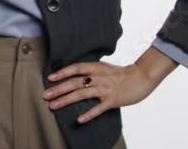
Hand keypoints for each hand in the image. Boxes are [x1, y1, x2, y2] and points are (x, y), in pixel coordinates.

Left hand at [41, 61, 156, 123]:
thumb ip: (91, 71)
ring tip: (54, 106)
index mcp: (96, 67)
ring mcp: (105, 89)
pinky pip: (98, 108)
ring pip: (82, 94)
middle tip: (45, 95)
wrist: (142, 77)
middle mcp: (99, 77)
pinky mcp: (113, 100)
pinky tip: (79, 120)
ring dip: (66, 100)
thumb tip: (75, 74)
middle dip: (58, 89)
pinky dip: (88, 114)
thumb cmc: (121, 73)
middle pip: (75, 82)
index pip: (76, 68)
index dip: (62, 72)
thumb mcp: (104, 68)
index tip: (50, 78)